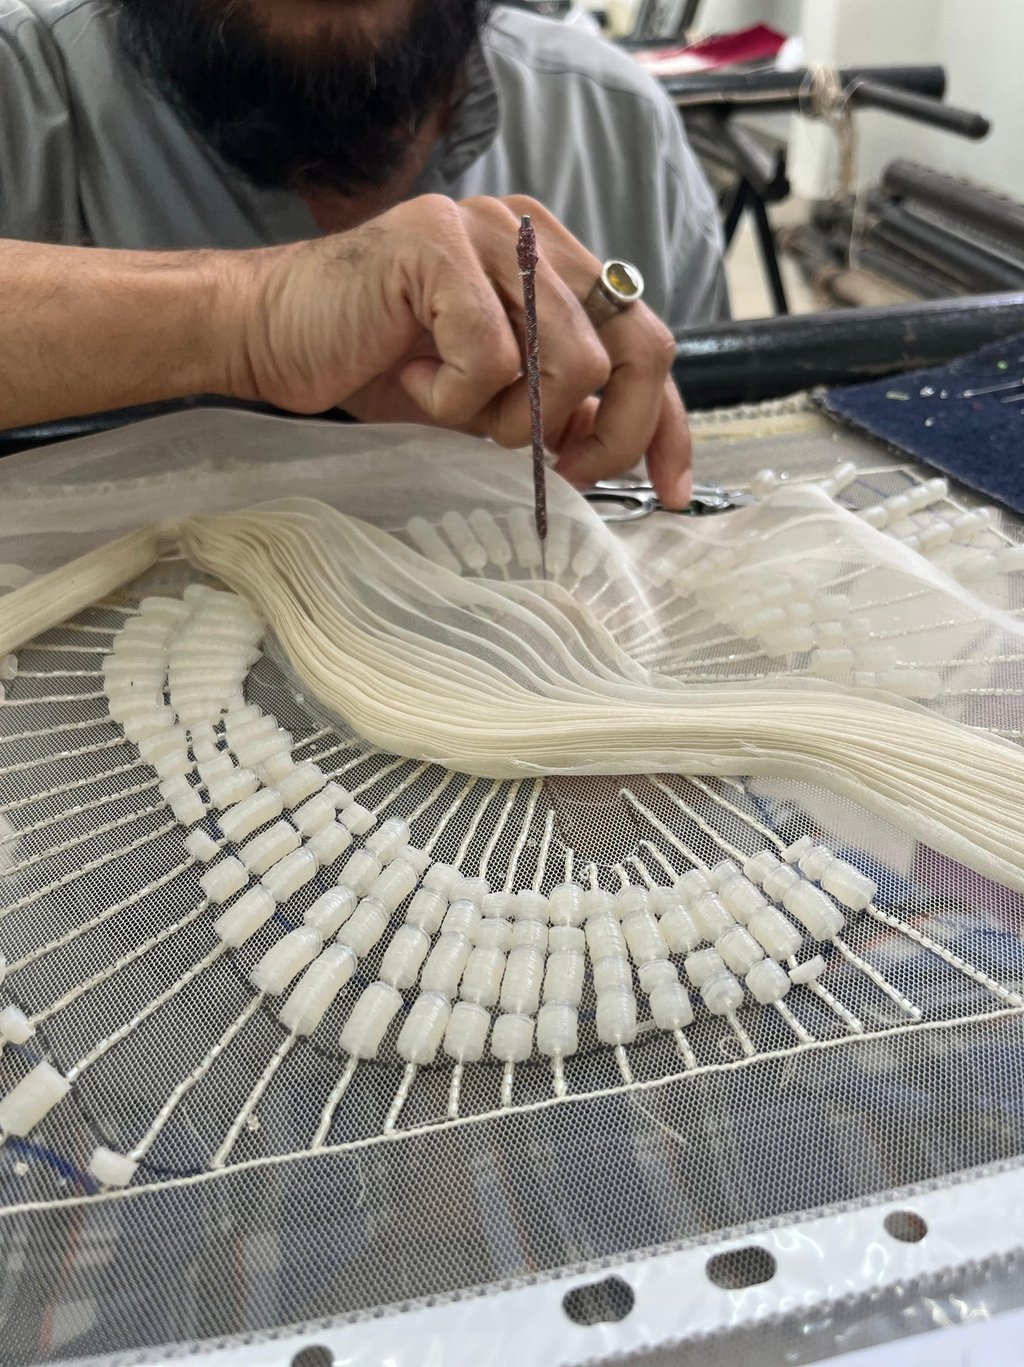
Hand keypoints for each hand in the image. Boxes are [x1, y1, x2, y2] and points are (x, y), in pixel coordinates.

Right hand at [230, 194, 691, 506]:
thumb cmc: (375, 368)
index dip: (668, 423)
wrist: (269, 336)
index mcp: (553, 263)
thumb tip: (613, 441)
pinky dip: (452, 397)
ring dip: (512, 419)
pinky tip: (411, 378)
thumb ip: (552, 406)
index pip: (645, 340)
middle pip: (638, 343)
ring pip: (568, 360)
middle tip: (560, 469)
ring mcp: (487, 231)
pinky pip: (491, 356)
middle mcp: (532, 234)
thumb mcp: (486, 400)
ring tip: (453, 408)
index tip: (671, 490)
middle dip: (612, 432)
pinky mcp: (438, 243)